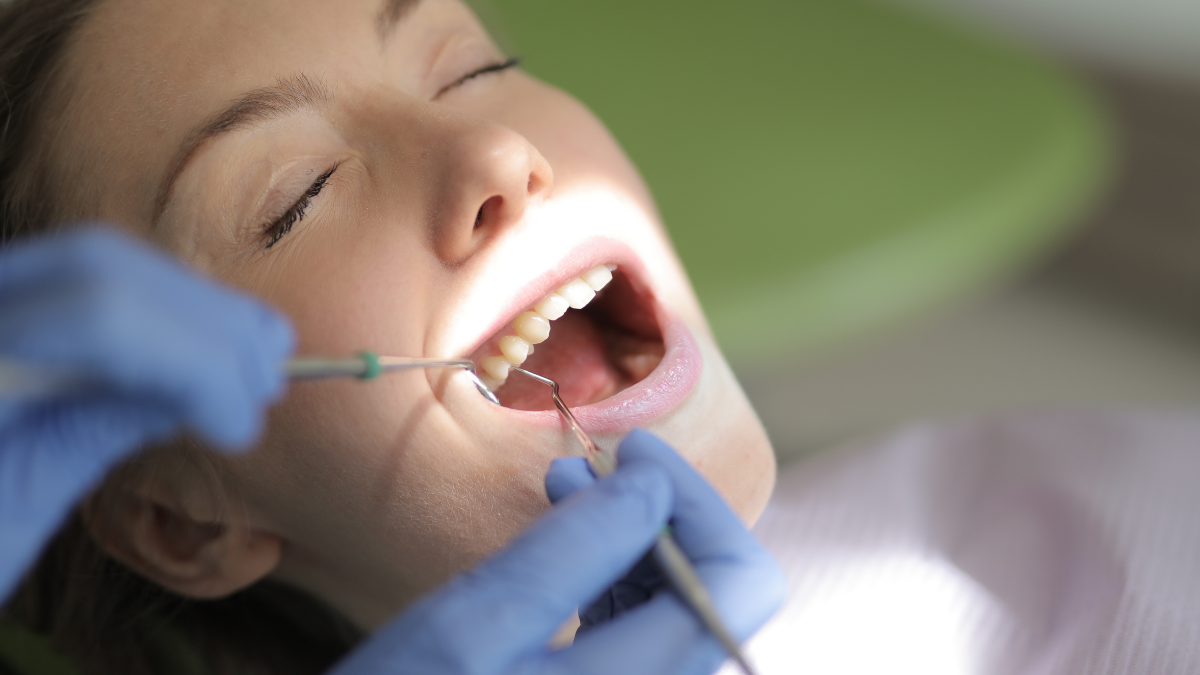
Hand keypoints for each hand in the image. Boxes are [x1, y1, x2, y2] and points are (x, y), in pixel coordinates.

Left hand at [0, 227, 292, 595]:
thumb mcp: (7, 510)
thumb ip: (93, 434)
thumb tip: (200, 393)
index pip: (94, 318)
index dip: (189, 360)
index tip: (243, 421)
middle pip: (103, 269)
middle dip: (203, 323)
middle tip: (270, 379)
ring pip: (100, 262)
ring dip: (191, 308)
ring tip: (258, 358)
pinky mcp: (2, 305)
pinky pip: (82, 281)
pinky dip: (157, 308)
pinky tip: (207, 341)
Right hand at [331, 429, 783, 674]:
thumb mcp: (477, 623)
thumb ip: (575, 549)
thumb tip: (651, 483)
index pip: (738, 583)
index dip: (698, 502)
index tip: (634, 451)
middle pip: (716, 595)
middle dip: (663, 514)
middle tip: (594, 463)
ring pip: (679, 611)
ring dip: (635, 540)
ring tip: (568, 489)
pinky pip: (639, 637)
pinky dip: (612, 580)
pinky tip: (563, 547)